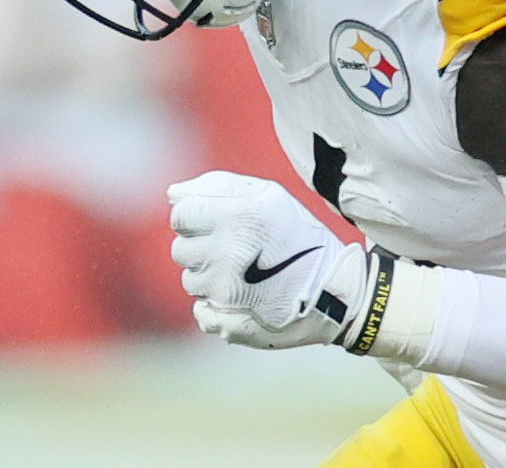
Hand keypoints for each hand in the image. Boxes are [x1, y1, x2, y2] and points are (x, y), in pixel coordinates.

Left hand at [168, 170, 370, 348]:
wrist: (333, 291)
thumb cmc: (299, 235)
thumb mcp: (269, 195)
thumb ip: (219, 185)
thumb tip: (172, 193)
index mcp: (238, 216)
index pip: (181, 215)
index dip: (196, 217)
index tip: (217, 222)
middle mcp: (227, 252)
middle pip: (180, 249)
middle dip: (201, 246)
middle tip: (235, 248)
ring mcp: (224, 290)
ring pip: (189, 280)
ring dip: (208, 275)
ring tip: (243, 272)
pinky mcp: (225, 320)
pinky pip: (199, 309)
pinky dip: (213, 303)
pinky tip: (241, 296)